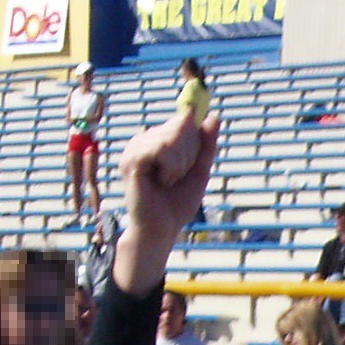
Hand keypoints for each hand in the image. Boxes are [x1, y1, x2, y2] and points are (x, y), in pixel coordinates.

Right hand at [114, 111, 220, 295]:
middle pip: (181, 125)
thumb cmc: (177, 202)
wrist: (163, 228)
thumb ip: (206, 145)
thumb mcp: (199, 170)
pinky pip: (162, 150)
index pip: (185, 120)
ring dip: (180, 164)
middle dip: (189, 155)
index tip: (188, 165)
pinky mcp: (131, 160)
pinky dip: (171, 169)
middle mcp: (143, 139)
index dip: (194, 142)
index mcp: (157, 140)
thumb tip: (213, 116)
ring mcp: (134, 148)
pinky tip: (161, 182)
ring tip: (168, 181)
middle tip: (176, 177)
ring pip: (172, 137)